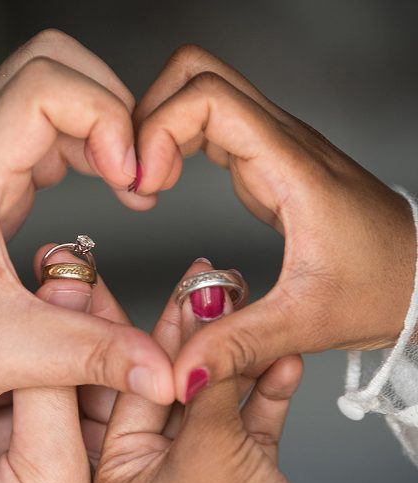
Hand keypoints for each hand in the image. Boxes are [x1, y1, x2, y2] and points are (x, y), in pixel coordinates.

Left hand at [0, 30, 173, 458]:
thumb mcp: (9, 354)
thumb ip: (94, 356)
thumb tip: (158, 368)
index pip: (44, 86)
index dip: (104, 116)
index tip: (131, 175)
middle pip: (46, 68)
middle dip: (109, 105)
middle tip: (138, 166)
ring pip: (43, 99)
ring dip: (98, 127)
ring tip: (131, 183)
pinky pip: (37, 139)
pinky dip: (82, 150)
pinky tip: (103, 190)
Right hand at [0, 245, 126, 482]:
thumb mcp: (49, 468)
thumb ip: (54, 388)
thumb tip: (70, 306)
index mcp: (103, 466)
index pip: (114, 377)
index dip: (106, 324)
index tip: (97, 275)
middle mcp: (60, 468)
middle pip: (56, 382)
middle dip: (49, 333)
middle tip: (46, 274)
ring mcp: (7, 480)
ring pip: (0, 406)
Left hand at [93, 259, 346, 482]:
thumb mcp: (205, 447)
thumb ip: (201, 381)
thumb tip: (196, 318)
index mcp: (115, 476)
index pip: (133, 387)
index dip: (156, 334)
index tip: (172, 294)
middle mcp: (147, 475)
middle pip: (173, 390)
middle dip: (198, 340)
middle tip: (211, 290)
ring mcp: (192, 475)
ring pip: (212, 404)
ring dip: (237, 363)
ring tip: (251, 316)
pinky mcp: (233, 478)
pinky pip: (243, 427)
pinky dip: (263, 397)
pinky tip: (281, 362)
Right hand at [133, 44, 414, 400]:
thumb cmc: (385, 284)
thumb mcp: (306, 321)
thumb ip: (238, 344)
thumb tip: (183, 371)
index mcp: (291, 167)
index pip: (207, 98)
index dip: (158, 130)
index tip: (144, 186)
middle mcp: (281, 142)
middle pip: (197, 74)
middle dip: (149, 116)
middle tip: (134, 176)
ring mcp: (274, 147)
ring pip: (201, 93)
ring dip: (159, 128)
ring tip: (146, 186)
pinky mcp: (269, 162)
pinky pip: (212, 125)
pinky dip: (176, 143)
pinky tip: (169, 186)